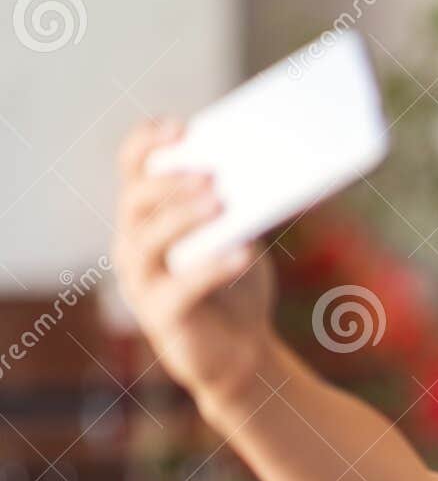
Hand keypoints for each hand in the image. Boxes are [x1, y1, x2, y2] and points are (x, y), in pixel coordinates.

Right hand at [111, 116, 277, 400]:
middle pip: (136, 200)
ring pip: (147, 240)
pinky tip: (242, 254)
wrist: (242, 353)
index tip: (179, 127)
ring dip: (183, 216)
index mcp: (148, 216)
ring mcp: (141, 281)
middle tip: (211, 172)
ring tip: (220, 202)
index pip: (133, 169)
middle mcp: (133, 244)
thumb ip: (236, 206)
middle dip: (171, 181)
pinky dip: (212, 268)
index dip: (148, 144)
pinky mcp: (161, 316)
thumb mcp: (238, 236)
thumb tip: (261, 168)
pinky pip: (181, 287)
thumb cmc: (236, 286)